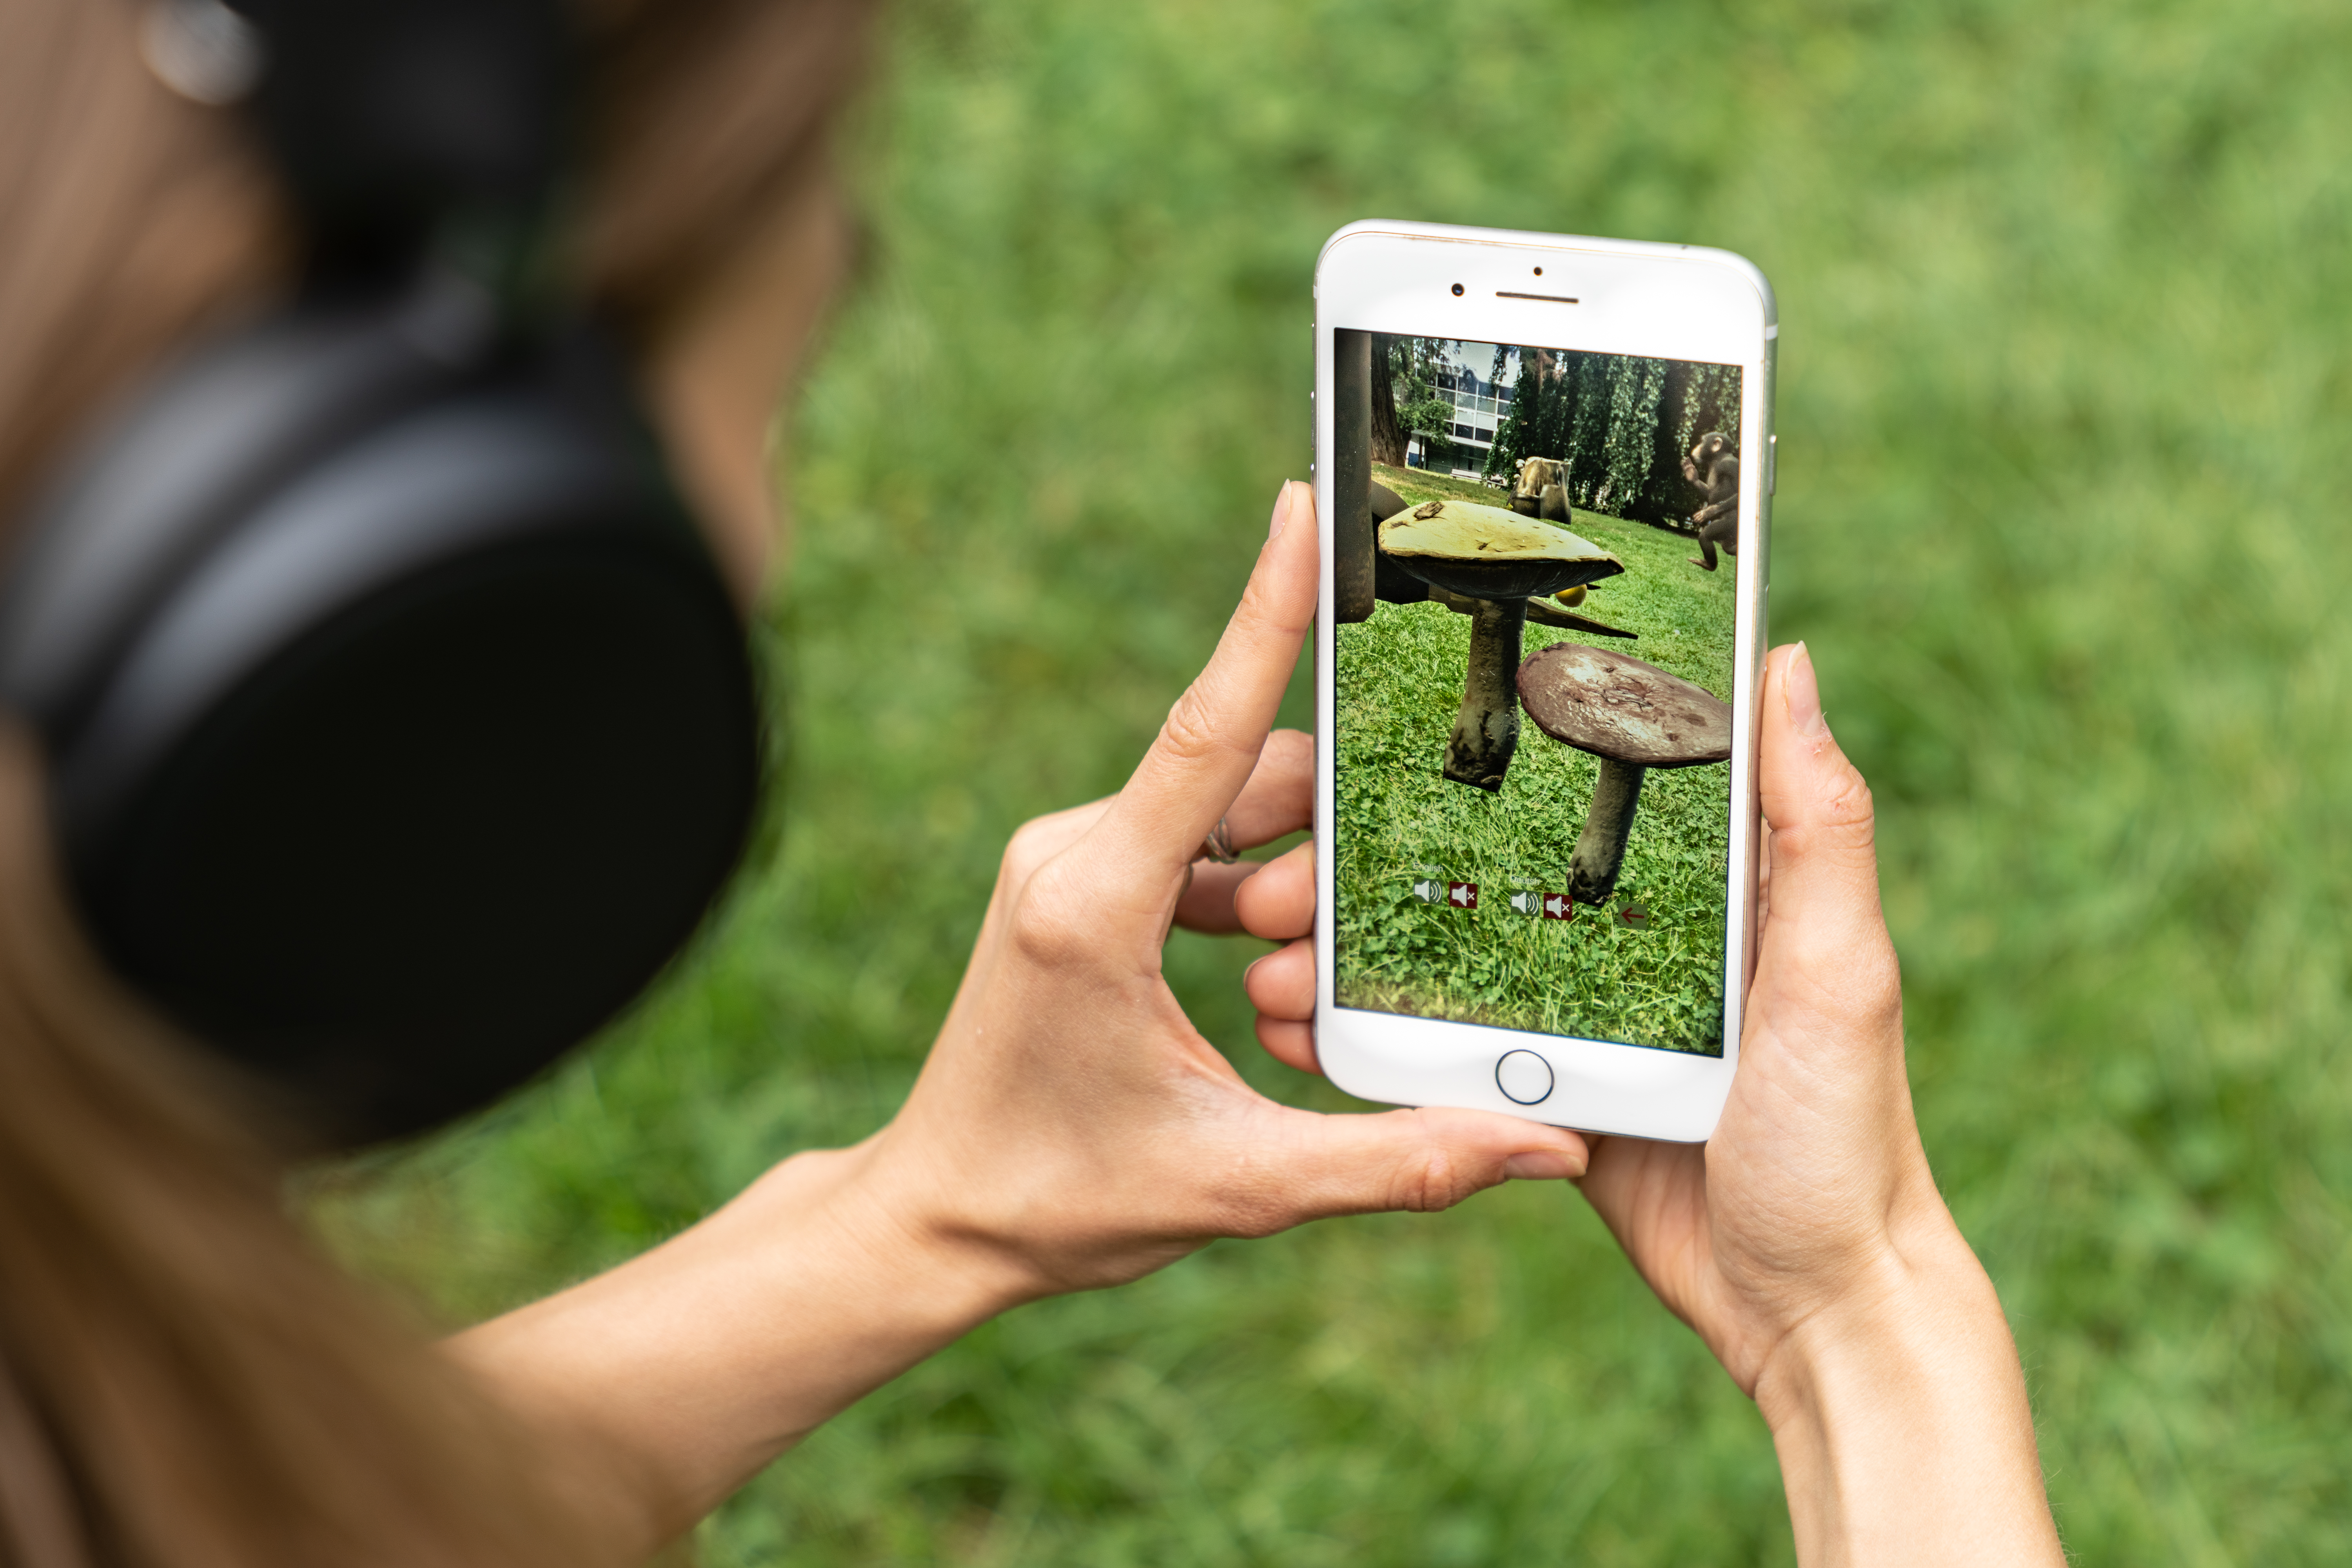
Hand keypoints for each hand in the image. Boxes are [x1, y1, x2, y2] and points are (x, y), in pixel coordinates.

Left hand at [454, 482, 1588, 1560]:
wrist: (936, 1215)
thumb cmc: (1064, 1202)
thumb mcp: (1239, 1187)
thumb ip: (1395, 1158)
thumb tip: (1545, 1146)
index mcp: (1094, 904)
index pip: (1205, 729)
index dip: (1264, 613)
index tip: (1304, 505)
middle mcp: (1072, 855)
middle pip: (1244, 786)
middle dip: (1312, 862)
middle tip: (1296, 985)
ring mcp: (1067, 860)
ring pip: (1225, 814)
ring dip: (1280, 888)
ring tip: (1269, 1005)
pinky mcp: (1075, 879)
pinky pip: (1191, 845)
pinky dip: (1241, 896)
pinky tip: (1252, 987)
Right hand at [1239, 643, 2062, 1564]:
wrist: (1816, 1311)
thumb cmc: (1845, 1140)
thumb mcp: (1844, 972)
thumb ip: (1820, 828)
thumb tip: (1790, 661)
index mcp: (1718, 887)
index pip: (1591, 778)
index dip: (1487, 747)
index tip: (1375, 718)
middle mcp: (1646, 935)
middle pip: (1491, 864)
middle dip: (1372, 859)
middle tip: (1279, 870)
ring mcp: (1593, 1015)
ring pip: (1454, 955)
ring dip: (1354, 952)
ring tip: (1265, 953)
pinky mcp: (1559, 1092)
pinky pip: (1454, 1051)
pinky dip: (1378, 1040)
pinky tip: (1304, 1030)